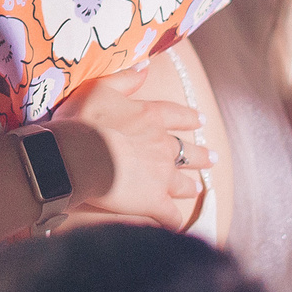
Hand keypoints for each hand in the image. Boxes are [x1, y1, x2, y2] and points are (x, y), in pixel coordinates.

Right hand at [53, 65, 205, 227]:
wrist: (79, 156)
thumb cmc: (84, 120)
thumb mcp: (99, 88)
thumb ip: (125, 78)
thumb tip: (146, 65)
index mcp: (151, 117)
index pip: (178, 116)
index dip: (190, 118)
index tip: (201, 121)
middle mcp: (163, 145)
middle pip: (188, 151)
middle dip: (201, 156)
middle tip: (212, 159)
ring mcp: (162, 175)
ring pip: (183, 182)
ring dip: (190, 186)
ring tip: (196, 189)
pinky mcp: (154, 201)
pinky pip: (170, 215)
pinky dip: (174, 221)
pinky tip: (176, 225)